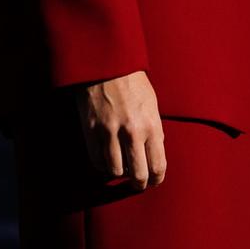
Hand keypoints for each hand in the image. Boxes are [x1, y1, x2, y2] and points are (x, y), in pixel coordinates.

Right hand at [76, 70, 166, 190]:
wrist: (106, 64)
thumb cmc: (132, 82)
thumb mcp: (152, 104)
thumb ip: (155, 129)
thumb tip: (155, 150)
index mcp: (151, 125)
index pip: (158, 167)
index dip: (156, 179)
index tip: (153, 180)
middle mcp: (132, 133)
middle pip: (138, 176)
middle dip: (139, 184)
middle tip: (137, 183)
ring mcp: (110, 133)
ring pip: (116, 172)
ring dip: (119, 173)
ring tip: (121, 167)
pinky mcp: (92, 131)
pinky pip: (97, 161)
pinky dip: (102, 165)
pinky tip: (106, 159)